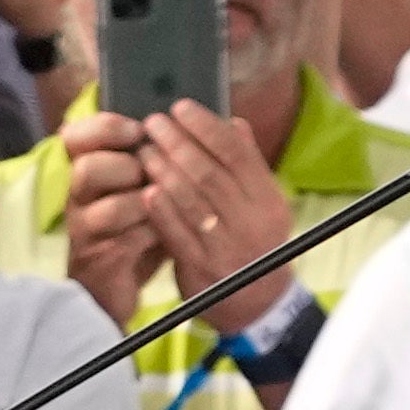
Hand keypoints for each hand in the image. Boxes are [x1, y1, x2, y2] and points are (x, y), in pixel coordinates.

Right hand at [59, 109, 164, 326]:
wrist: (115, 287)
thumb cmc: (131, 229)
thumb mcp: (137, 188)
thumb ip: (153, 157)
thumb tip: (194, 125)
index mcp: (85, 172)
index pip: (75, 136)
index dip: (105, 127)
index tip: (137, 129)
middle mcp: (77, 198)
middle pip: (87, 169)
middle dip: (128, 167)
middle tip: (151, 173)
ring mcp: (86, 231)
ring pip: (110, 208)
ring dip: (145, 203)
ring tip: (162, 205)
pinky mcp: (102, 260)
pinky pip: (129, 241)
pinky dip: (154, 232)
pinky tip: (169, 230)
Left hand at [130, 100, 296, 338]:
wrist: (256, 301)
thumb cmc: (251, 241)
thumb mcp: (262, 204)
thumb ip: (248, 165)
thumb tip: (234, 123)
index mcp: (266, 198)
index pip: (237, 152)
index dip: (206, 127)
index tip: (181, 108)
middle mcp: (251, 220)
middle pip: (211, 173)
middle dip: (178, 143)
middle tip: (153, 123)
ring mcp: (227, 245)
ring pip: (193, 200)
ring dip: (164, 170)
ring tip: (143, 150)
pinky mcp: (203, 267)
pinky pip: (178, 233)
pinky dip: (162, 210)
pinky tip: (146, 190)